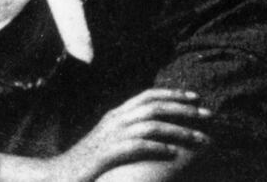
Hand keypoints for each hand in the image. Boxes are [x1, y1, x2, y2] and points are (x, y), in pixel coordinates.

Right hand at [52, 89, 210, 181]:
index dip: (175, 93)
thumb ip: (128, 132)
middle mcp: (116, 119)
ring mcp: (111, 135)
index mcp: (117, 113)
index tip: (196, 97)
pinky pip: (137, 145)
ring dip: (180, 130)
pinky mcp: (107, 154)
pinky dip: (157, 146)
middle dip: (185, 108)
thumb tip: (154, 130)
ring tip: (201, 139)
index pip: (150, 94)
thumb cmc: (87, 163)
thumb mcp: (109, 141)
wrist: (57, 176)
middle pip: (156, 105)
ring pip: (152, 124)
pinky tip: (172, 153)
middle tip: (209, 114)